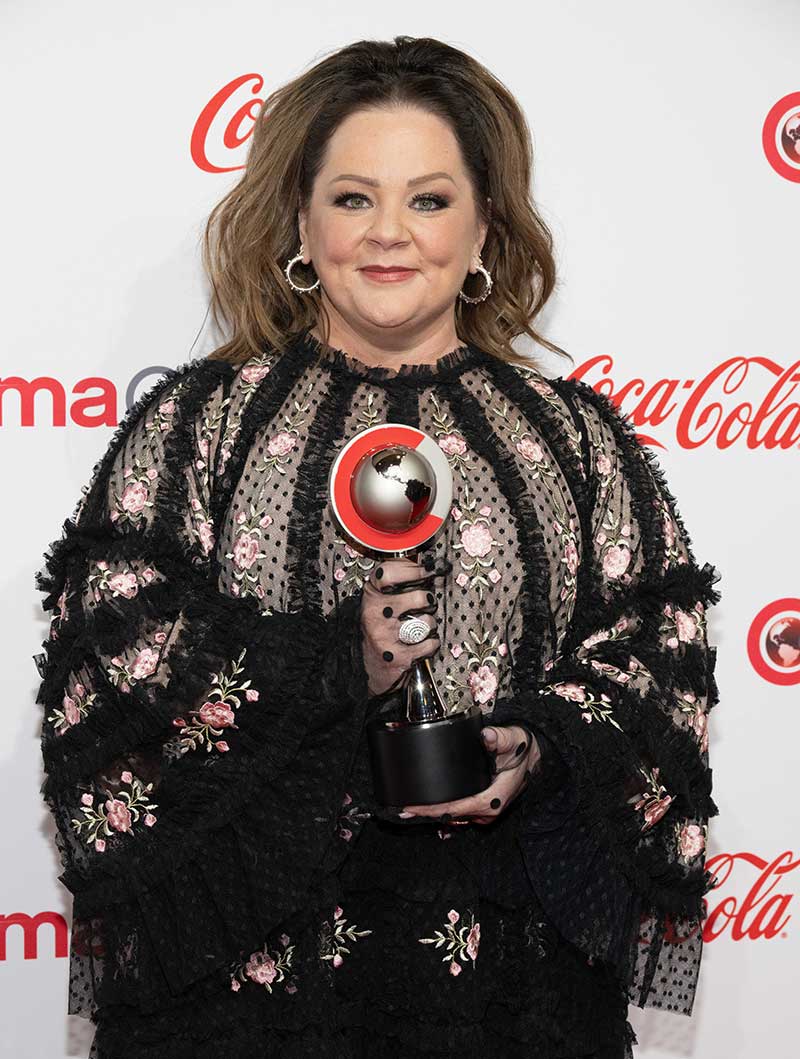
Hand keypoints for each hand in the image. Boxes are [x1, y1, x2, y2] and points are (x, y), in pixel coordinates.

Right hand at [360, 557, 441, 697]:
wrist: (373, 667)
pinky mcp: (396, 657)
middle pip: (418, 597)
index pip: (388, 572)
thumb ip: (399, 582)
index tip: (426, 572)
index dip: (412, 569)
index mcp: (371, 596)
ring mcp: (384, 636)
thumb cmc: (383, 628)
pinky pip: (429, 643)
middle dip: (428, 601)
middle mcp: (374, 614)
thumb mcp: (382, 601)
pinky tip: (418, 645)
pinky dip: (430, 644)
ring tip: (418, 628)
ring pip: (426, 621)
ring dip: (429, 625)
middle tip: (424, 605)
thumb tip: (428, 562)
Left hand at [399, 724, 541, 824]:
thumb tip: (487, 736)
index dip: (431, 809)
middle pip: (450, 816)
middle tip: (402, 810)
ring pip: (454, 817)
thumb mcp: (511, 740)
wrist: (532, 756)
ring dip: (434, 813)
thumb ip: (498, 738)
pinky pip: (460, 814)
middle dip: (426, 813)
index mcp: (491, 799)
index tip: (411, 808)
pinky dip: (444, 812)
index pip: (454, 808)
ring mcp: (485, 811)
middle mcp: (487, 810)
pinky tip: (429, 810)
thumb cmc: (520, 749)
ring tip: (410, 810)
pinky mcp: (482, 807)